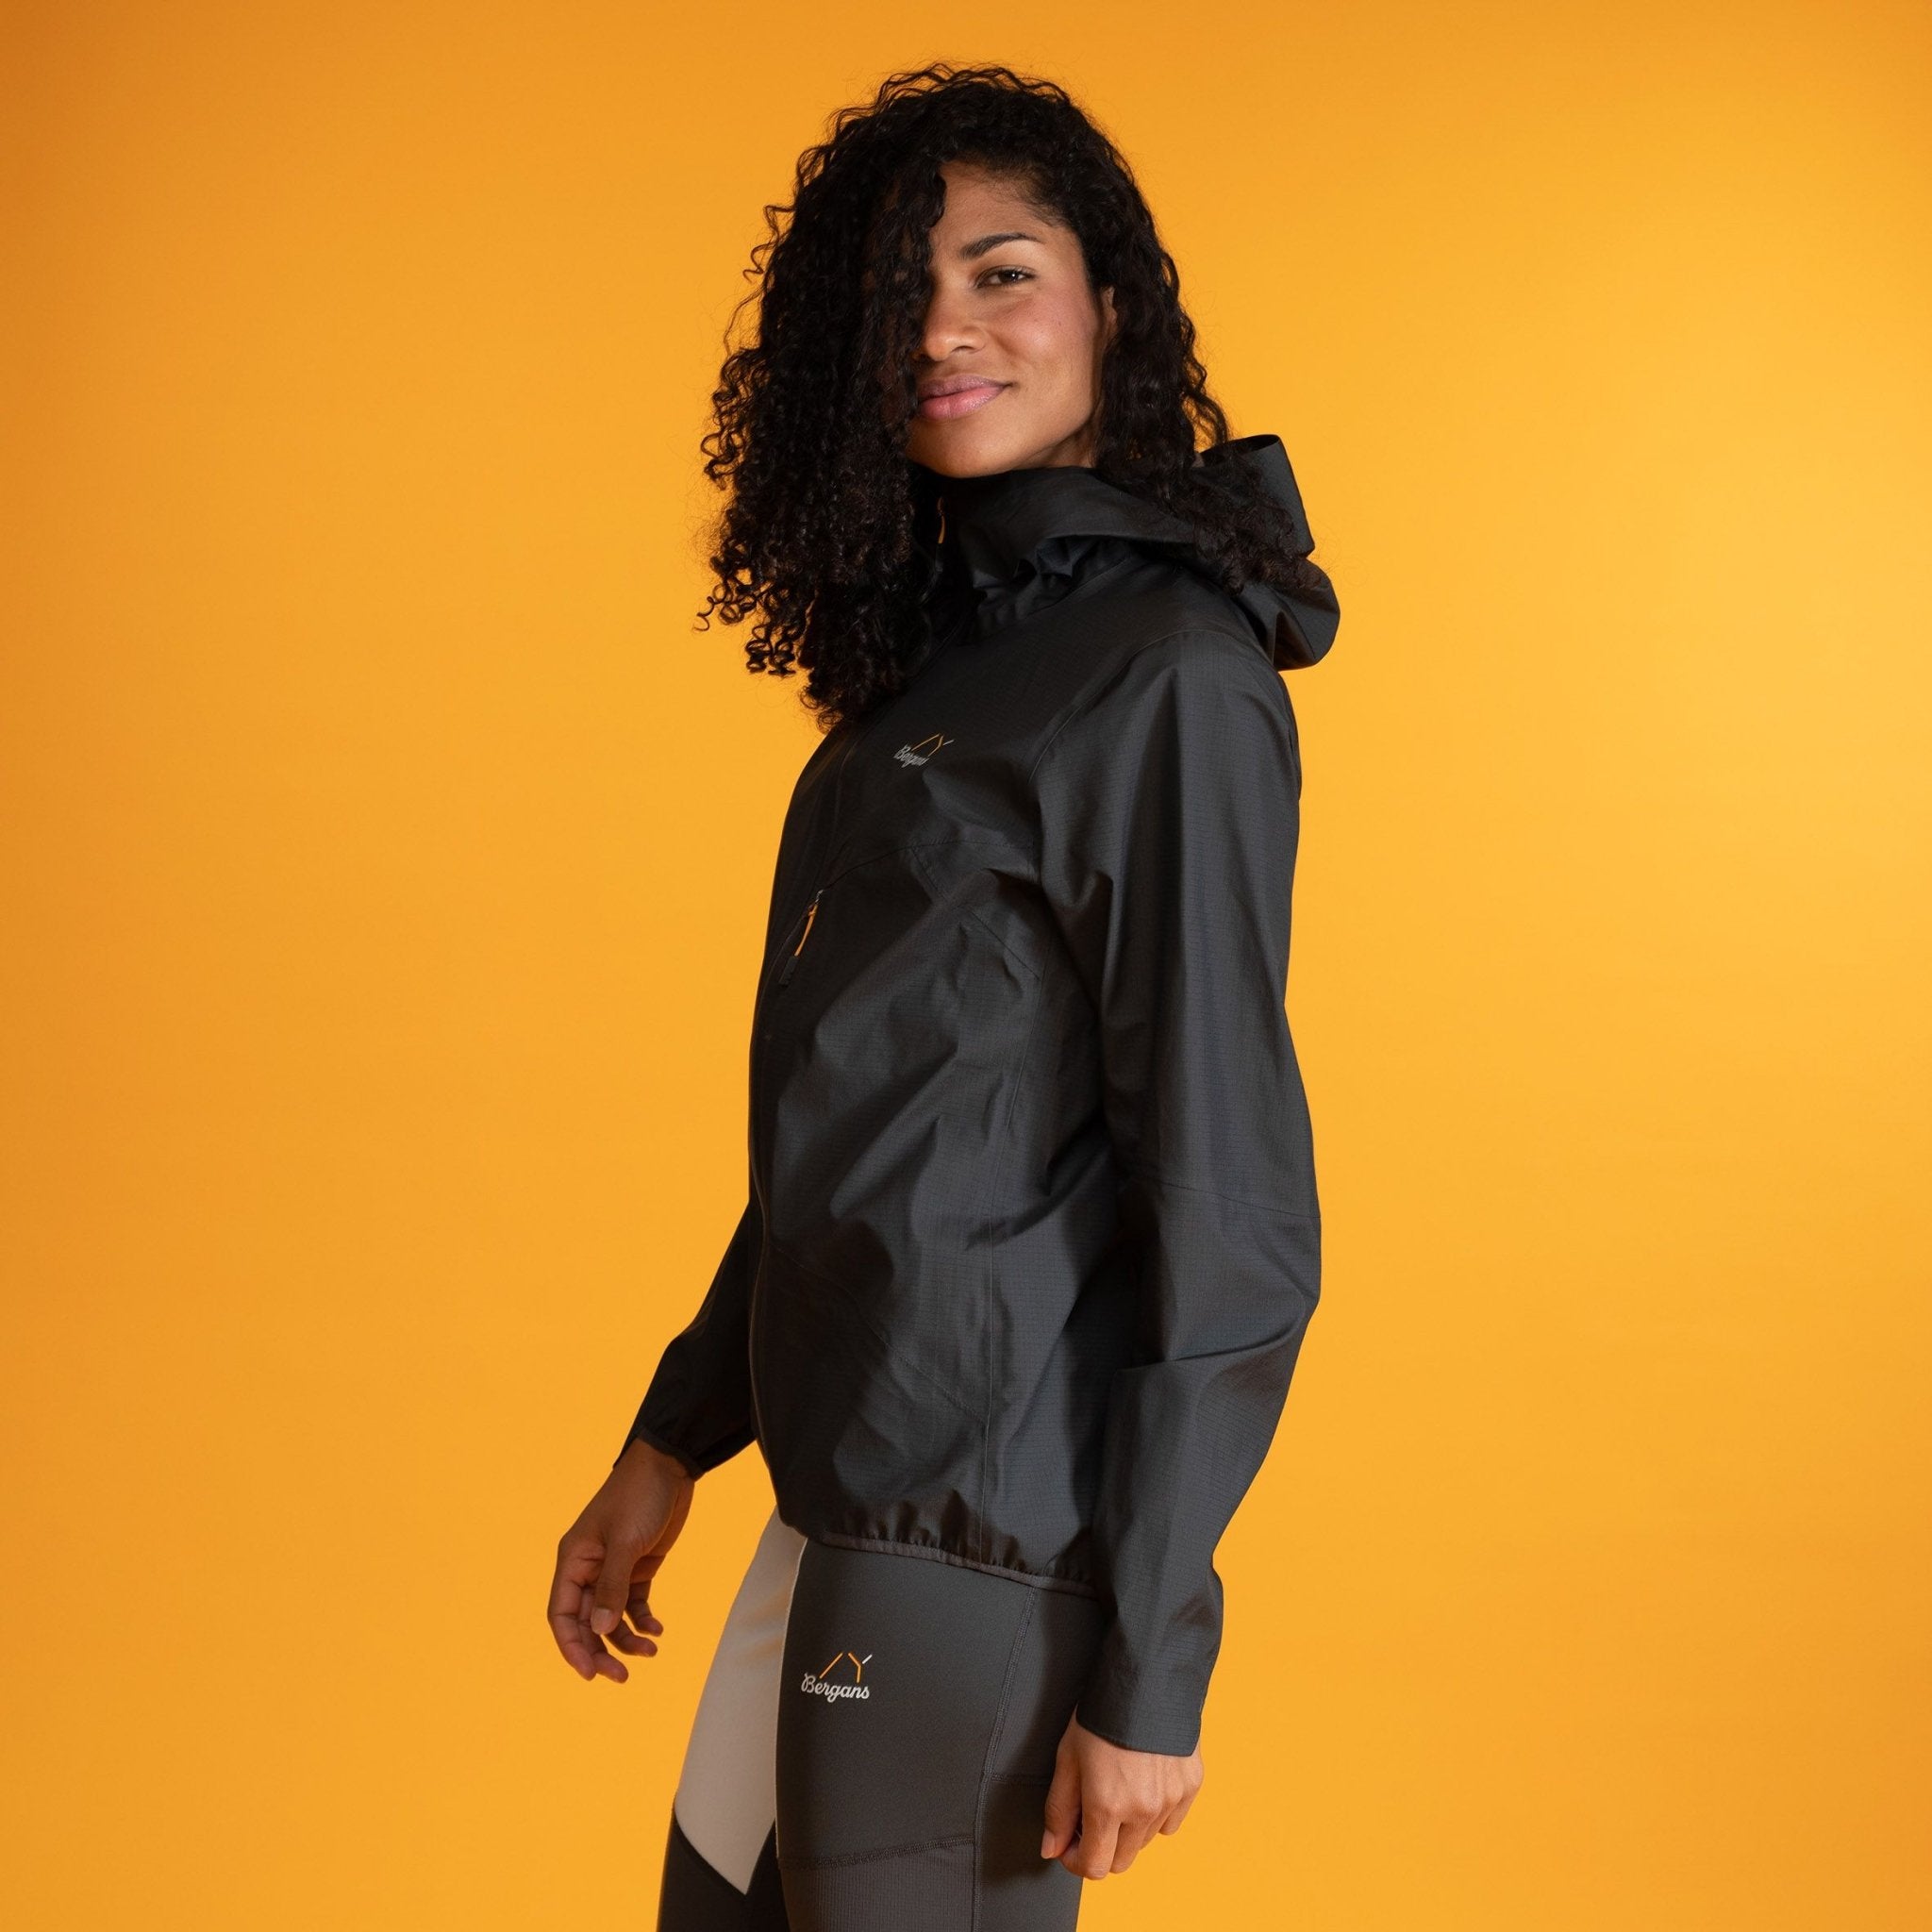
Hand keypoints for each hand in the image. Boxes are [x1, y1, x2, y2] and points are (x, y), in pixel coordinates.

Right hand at [547, 1438, 694, 1682]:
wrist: (669, 1465)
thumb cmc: (638, 1496)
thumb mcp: (625, 1541)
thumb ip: (611, 1587)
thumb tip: (600, 1631)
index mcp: (573, 1561)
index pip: (561, 1615)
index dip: (571, 1647)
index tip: (589, 1673)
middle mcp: (588, 1569)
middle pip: (585, 1623)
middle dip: (601, 1651)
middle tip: (622, 1676)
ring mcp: (613, 1569)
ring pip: (610, 1618)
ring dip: (625, 1639)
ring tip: (650, 1652)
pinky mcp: (637, 1567)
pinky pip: (633, 1605)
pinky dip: (642, 1620)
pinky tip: (657, 1630)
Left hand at [1039, 1713, 1203, 1877]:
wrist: (1147, 1675)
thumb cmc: (1102, 1712)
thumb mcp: (1068, 1757)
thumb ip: (1058, 1809)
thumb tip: (1052, 1848)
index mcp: (1108, 1806)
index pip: (1094, 1867)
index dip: (1075, 1861)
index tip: (1069, 1844)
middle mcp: (1143, 1811)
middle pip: (1120, 1862)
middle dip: (1101, 1847)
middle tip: (1090, 1817)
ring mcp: (1171, 1800)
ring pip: (1145, 1843)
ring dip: (1127, 1831)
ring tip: (1117, 1792)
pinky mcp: (1191, 1787)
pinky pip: (1170, 1822)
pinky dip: (1155, 1815)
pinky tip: (1143, 1785)